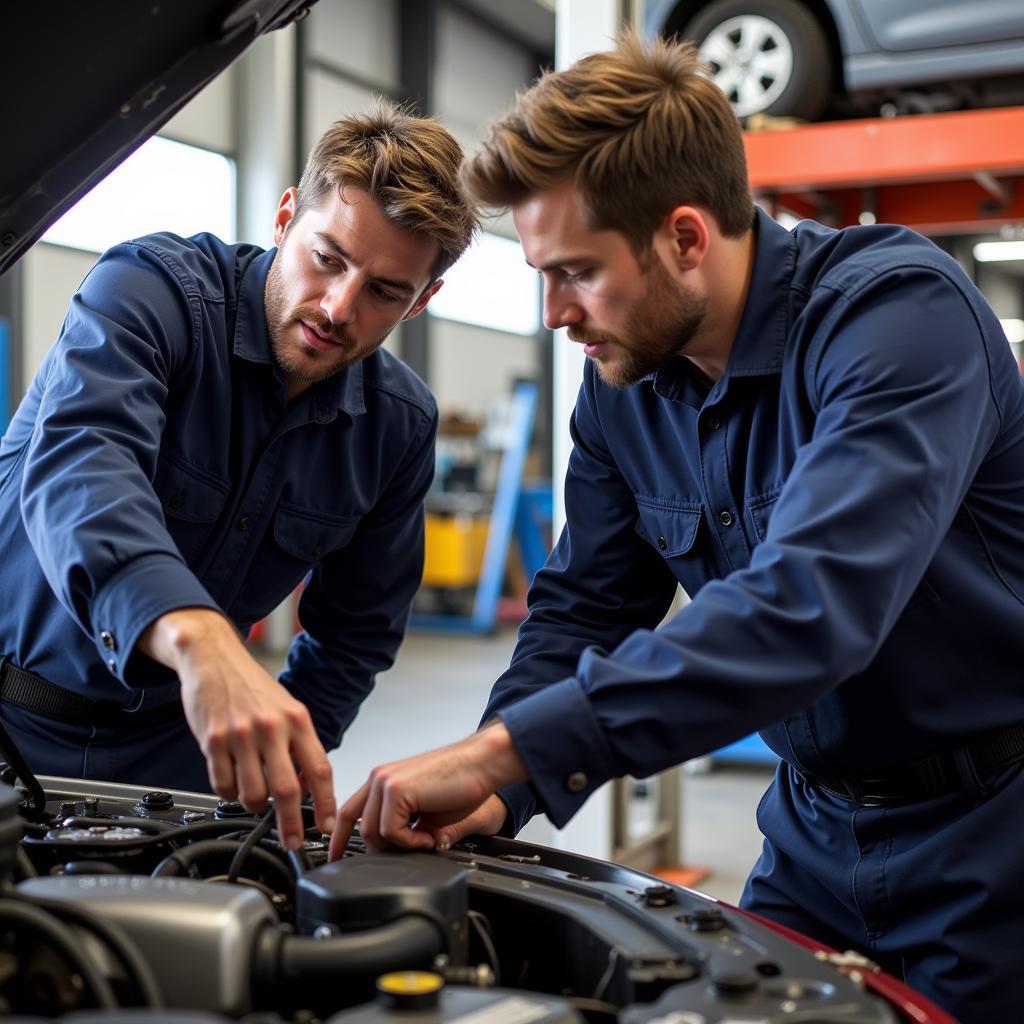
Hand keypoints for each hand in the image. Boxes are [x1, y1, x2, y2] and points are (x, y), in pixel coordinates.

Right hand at [140, 608, 335, 848]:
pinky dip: (229, 793)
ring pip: (253, 794)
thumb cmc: (253, 687)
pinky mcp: (213, 741)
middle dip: (291, 824)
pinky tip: (233, 781)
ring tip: (256, 797)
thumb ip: (299, 744)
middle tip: (293, 840)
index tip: (327, 826)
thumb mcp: (288, 708)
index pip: (319, 770)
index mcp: (297, 719)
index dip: (326, 803)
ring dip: (255, 805)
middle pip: (287, 790)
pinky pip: (223, 785)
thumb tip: (310, 784)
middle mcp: (272, 728)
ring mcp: (241, 735)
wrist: (214, 659)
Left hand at [329, 724, 525, 858]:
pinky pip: (390, 831)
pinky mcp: (396, 789)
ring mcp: (385, 781)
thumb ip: (401, 829)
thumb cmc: (461, 784)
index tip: (336, 859)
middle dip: (380, 851)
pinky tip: (429, 836)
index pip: (349, 812)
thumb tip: (389, 854)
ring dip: (400, 846)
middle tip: (411, 851)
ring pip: (372, 832)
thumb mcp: (424, 813)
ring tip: (426, 840)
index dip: (338, 839)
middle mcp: (379, 778)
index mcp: (383, 781)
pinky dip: (410, 842)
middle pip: (359, 828)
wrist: (482, 764)